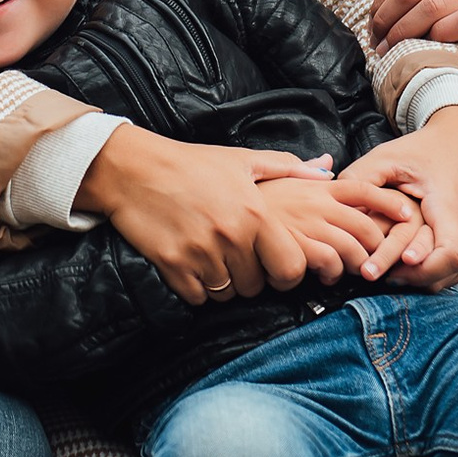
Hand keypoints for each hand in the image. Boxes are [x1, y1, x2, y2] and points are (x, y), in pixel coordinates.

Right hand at [75, 126, 326, 304]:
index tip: (272, 264)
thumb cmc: (190, 162)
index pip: (290, 269)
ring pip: (228, 294)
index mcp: (254, 213)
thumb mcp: (241, 159)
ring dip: (223, 283)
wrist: (133, 168)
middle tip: (235, 258)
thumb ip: (287, 167)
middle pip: (257, 286)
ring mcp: (201, 253)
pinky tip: (190, 265)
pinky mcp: (172, 265)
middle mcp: (231, 236)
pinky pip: (198, 297)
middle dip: (250, 277)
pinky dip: (196, 288)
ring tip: (212, 258)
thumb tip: (325, 171)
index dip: (285, 273)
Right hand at [256, 176, 424, 285]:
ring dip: (355, 266)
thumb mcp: (273, 172)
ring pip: (350, 251)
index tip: (408, 214)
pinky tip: (321, 277)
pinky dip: (330, 275)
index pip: (363, 188)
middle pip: (365, 227)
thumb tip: (327, 163)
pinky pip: (325, 266)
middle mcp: (315, 204)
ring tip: (346, 272)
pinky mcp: (292, 249)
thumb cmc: (245, 192)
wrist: (212, 203)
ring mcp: (304, 227)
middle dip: (377, 247)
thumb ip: (303, 170)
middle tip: (374, 259)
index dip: (389, 202)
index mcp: (315, 186)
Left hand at [339, 107, 457, 289]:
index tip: (398, 263)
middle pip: (444, 269)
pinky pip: (454, 271)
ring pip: (449, 276)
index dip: (424, 265)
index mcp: (452, 205)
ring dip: (417, 278)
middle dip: (408, 277)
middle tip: (371, 273)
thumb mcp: (388, 157)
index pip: (449, 252)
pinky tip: (401, 268)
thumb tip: (335, 205)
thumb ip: (361, 179)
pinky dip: (429, 272)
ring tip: (381, 273)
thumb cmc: (425, 151)